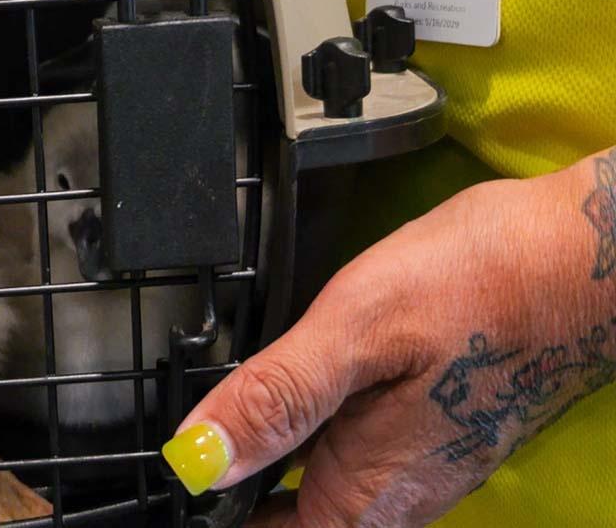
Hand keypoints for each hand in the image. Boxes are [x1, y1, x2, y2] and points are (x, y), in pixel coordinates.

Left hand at [162, 149, 615, 526]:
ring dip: (270, 468)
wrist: (579, 259)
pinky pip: (348, 463)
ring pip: (318, 497)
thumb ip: (276, 397)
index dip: (220, 517)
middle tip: (196, 441)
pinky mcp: (428, 435)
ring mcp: (415, 470)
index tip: (185, 482)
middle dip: (240, 493)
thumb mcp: (356, 327)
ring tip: (226, 417)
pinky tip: (285, 394)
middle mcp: (393, 500)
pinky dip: (304, 440)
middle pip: (291, 524)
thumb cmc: (479, 284)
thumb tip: (197, 457)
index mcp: (366, 495)